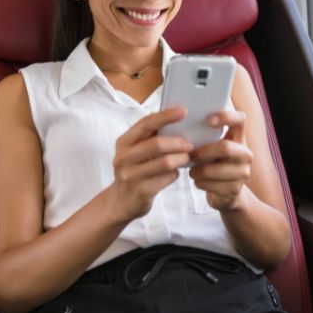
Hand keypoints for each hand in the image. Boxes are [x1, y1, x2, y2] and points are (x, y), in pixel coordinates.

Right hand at [109, 106, 192, 221]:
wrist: (121, 201)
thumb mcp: (135, 151)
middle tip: (190, 144)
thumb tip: (177, 118)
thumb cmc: (135, 170)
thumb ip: (150, 136)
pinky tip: (176, 172)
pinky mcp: (141, 191)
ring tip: (187, 157)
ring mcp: (131, 176)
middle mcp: (123, 158)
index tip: (183, 111)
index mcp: (124, 142)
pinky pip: (167, 178)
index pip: (146, 124)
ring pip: (165, 162)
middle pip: (157, 144)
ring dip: (180, 158)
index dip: (165, 116)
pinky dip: (175, 173)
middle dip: (178, 142)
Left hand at [189, 110, 252, 210]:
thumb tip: (181, 126)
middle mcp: (245, 154)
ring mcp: (243, 172)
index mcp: (239, 138)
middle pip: (225, 147)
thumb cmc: (213, 163)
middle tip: (191, 156)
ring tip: (192, 172)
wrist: (225, 192)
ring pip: (215, 170)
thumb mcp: (212, 147)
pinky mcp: (236, 189)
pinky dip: (201, 183)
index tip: (209, 120)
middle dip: (204, 152)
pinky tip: (198, 181)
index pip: (240, 120)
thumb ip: (205, 136)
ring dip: (198, 171)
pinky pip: (213, 186)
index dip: (226, 117)